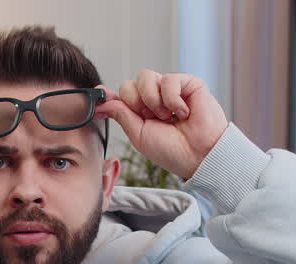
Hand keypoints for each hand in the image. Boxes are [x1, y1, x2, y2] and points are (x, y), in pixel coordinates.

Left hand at [99, 70, 227, 180]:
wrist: (197, 155)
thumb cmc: (171, 150)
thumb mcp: (138, 133)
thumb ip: (120, 114)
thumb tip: (99, 102)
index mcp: (141, 110)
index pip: (121, 94)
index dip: (109, 97)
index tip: (98, 100)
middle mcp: (155, 97)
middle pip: (130, 84)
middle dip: (135, 103)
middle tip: (149, 118)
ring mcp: (171, 89)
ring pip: (145, 77)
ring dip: (152, 100)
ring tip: (167, 117)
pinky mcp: (188, 83)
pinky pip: (168, 80)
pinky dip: (172, 99)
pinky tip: (183, 113)